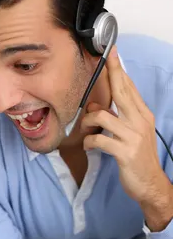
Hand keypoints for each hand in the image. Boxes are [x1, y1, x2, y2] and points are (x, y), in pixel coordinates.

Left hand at [81, 46, 172, 229]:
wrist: (150, 184)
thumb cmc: (137, 158)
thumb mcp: (129, 135)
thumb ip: (114, 118)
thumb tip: (94, 105)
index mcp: (142, 116)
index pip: (129, 88)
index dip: (119, 70)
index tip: (112, 53)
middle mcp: (140, 122)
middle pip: (122, 92)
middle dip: (111, 74)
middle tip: (102, 61)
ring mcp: (133, 136)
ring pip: (102, 115)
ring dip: (89, 122)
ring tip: (87, 131)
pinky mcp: (124, 152)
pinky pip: (99, 139)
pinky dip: (89, 142)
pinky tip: (89, 147)